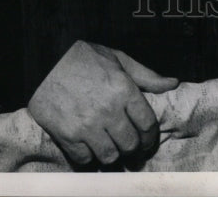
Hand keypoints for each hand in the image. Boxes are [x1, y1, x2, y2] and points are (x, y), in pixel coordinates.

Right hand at [28, 40, 177, 165]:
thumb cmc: (83, 57)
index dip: (151, 137)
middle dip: (134, 148)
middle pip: (130, 144)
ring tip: (112, 147)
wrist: (45, 60)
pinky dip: (90, 157)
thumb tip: (173, 83)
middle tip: (131, 147)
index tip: (148, 141)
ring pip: (110, 156)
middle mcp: (108, 110)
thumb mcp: (118, 58)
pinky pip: (85, 159)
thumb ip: (146, 75)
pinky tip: (91, 147)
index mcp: (123, 89)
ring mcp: (87, 125)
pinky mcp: (67, 135)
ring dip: (113, 154)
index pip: (147, 124)